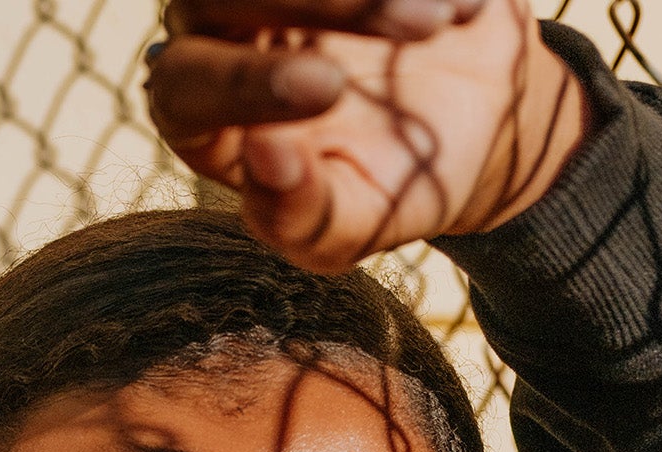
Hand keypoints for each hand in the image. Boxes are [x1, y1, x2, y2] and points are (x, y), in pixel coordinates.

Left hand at [146, 0, 589, 271]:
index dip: (243, 85)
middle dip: (316, 8)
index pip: (183, 88)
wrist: (479, 118)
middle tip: (405, 31)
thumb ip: (305, 214)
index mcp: (203, 117)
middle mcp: (216, 31)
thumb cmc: (397, 181)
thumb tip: (262, 161)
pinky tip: (463, 10)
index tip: (329, 88)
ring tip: (439, 25)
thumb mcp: (360, 221)